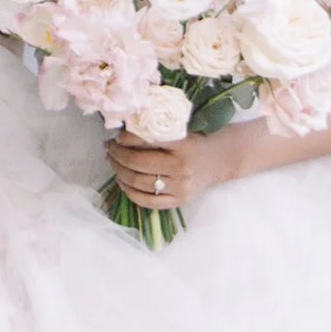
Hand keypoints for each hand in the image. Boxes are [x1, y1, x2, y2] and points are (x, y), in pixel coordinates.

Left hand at [106, 124, 243, 214]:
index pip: (146, 141)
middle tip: (109, 148)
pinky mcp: (179, 201)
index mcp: (183, 144)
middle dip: (117, 155)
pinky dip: (130, 192)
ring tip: (113, 162)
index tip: (116, 136)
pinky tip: (122, 181)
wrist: (222, 160)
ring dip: (119, 172)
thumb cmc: (198, 140)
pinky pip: (147, 201)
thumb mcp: (182, 129)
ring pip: (139, 182)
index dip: (126, 139)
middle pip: (138, 163)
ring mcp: (180, 187)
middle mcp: (181, 167)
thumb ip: (158, 131)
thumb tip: (124, 130)